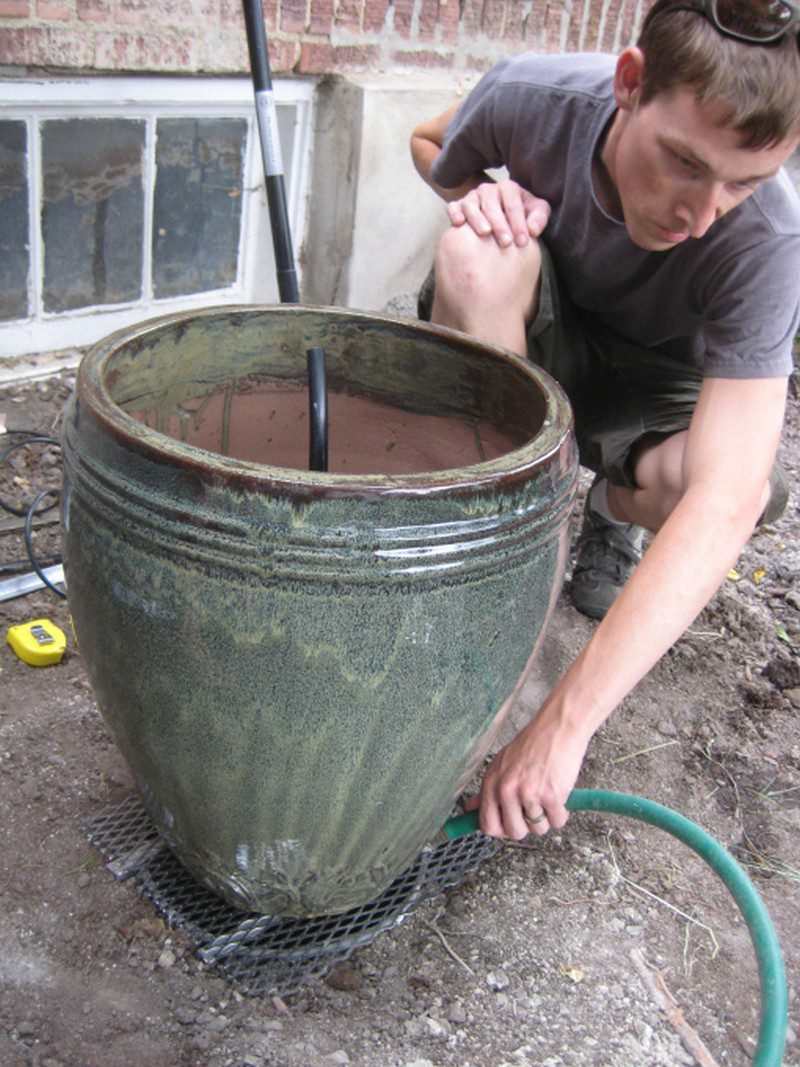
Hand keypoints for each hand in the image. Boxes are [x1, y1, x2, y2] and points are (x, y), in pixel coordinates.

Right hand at [447, 179, 550, 247]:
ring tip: (485, 233)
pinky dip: (455, 213)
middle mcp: (489, 190)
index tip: (523, 242)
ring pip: (472, 204)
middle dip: (500, 224)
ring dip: (478, 219)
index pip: (513, 202)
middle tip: (506, 243)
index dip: (518, 222)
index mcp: (508, 188)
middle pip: (492, 204)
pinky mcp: (458, 206)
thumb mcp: (535, 215)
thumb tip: (533, 230)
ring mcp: (472, 198)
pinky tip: (460, 224)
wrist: (501, 223)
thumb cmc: (520, 219)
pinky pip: (454, 207)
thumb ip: (539, 219)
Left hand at [465, 707, 588, 839]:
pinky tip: (558, 795)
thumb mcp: (501, 763)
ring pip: (538, 829)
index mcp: (492, 783)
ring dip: (546, 818)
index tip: (511, 824)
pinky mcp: (551, 795)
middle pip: (514, 832)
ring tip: (547, 797)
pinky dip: (561, 813)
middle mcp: (507, 790)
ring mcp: (529, 794)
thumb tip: (470, 808)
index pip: (488, 825)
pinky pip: (557, 821)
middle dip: (526, 827)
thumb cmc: (532, 744)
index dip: (501, 830)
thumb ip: (487, 789)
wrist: (557, 728)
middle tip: (533, 810)